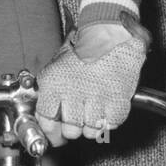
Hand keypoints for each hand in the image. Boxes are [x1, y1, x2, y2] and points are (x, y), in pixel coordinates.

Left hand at [34, 20, 146, 145]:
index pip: (47, 123)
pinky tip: (108, 106)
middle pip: (71, 131)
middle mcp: (74, 93)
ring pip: (92, 131)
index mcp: (55, 84)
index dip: (53, 131)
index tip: (57, 133)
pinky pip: (112, 123)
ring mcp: (97, 97)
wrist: (111, 32)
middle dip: (75, 126)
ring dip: (94, 124)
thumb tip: (46, 119)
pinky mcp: (118, 99)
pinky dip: (111, 118)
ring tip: (95, 108)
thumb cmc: (84, 48)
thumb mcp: (56, 65)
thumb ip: (50, 93)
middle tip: (79, 115)